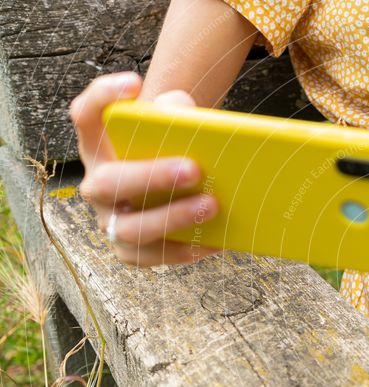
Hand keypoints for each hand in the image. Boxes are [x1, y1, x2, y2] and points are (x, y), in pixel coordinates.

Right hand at [69, 71, 219, 265]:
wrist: (175, 186)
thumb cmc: (171, 149)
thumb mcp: (173, 127)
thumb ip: (177, 112)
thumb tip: (185, 114)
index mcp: (99, 146)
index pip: (86, 116)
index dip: (103, 98)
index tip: (135, 82)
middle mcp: (97, 185)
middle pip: (108, 183)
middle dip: (151, 176)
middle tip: (194, 169)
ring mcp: (110, 221)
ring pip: (129, 229)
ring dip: (172, 218)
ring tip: (212, 205)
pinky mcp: (131, 251)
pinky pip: (154, 257)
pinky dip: (186, 250)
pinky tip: (216, 240)